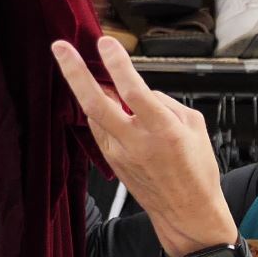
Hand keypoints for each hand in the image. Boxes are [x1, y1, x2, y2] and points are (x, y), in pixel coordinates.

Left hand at [51, 36, 238, 256]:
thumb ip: (167, 104)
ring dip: (90, 90)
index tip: (106, 43)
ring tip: (91, 73)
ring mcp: (120, 153)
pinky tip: (108, 105)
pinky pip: (101, 128)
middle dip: (75, 72)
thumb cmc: (197, 172)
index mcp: (163, 131)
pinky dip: (101, 112)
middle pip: (96, 102)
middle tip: (60, 48)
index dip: (117, 64)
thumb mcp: (196, 128)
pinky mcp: (112, 161)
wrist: (186, 212)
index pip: (134, 91)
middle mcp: (136, 142)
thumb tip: (143, 92)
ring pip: (94, 113)